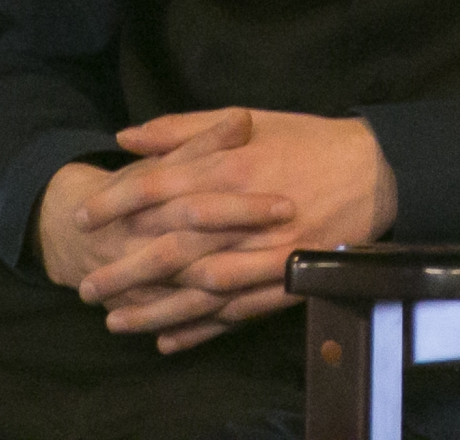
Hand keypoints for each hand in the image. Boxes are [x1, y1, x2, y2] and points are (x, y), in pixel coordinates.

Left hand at [75, 107, 397, 353]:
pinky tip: (169, 340)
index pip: (157, 186)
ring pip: (196, 289)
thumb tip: (126, 137)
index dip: (115, 202)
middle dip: (122, 270)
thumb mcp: (248, 119)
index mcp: (231, 167)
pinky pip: (235, 312)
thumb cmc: (308, 141)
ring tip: (116, 322)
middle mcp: (242, 212)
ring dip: (153, 309)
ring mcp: (265, 252)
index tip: (83, 216)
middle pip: (168, 247)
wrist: (376, 171)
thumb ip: (184, 128)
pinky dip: (200, 329)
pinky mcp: (286, 280)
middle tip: (86, 286)